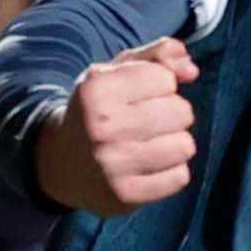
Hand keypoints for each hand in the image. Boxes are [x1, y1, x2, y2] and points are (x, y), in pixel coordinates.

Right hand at [36, 38, 199, 214]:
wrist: (59, 163)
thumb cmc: (97, 110)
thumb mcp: (115, 73)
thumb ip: (157, 56)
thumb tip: (191, 69)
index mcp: (96, 89)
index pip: (165, 79)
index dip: (160, 84)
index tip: (139, 95)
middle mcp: (102, 126)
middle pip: (182, 112)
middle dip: (171, 113)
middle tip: (146, 121)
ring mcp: (113, 164)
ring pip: (185, 145)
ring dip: (174, 143)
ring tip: (149, 143)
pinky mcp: (125, 195)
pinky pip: (179, 177)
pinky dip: (170, 171)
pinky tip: (147, 166)